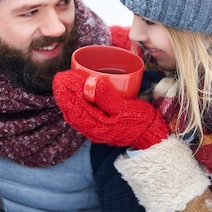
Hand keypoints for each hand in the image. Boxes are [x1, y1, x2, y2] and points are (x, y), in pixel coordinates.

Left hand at [53, 70, 168, 149]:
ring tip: (64, 83)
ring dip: (68, 98)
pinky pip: (81, 115)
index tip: (64, 77)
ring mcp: (94, 130)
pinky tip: (72, 96)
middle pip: (72, 110)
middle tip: (61, 76)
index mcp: (98, 126)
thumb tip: (92, 84)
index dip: (68, 91)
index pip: (76, 107)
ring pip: (75, 113)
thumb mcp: (126, 108)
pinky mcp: (98, 127)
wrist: (150, 135)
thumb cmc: (140, 121)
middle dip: (65, 92)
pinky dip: (74, 104)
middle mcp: (92, 130)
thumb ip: (108, 98)